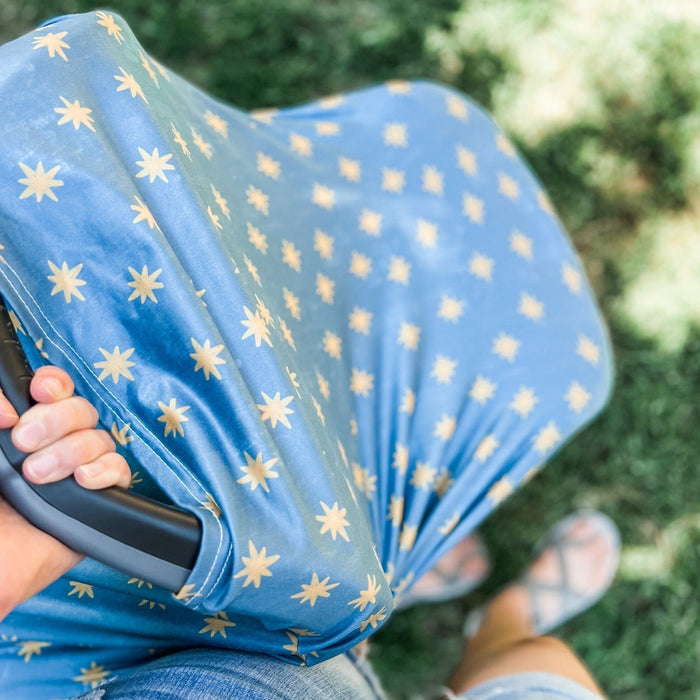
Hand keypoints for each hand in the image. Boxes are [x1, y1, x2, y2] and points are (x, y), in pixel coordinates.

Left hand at [0, 365, 130, 620]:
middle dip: (57, 419)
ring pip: (102, 439)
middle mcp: (52, 448)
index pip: (55, 391)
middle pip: (83, 410)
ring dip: (71, 450)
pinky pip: (120, 472)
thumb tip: (12, 408)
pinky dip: (104, 470)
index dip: (56, 384)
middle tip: (24, 443)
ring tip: (36, 476)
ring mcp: (75, 475)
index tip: (39, 392)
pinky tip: (80, 480)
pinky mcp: (96, 504)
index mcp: (23, 431)